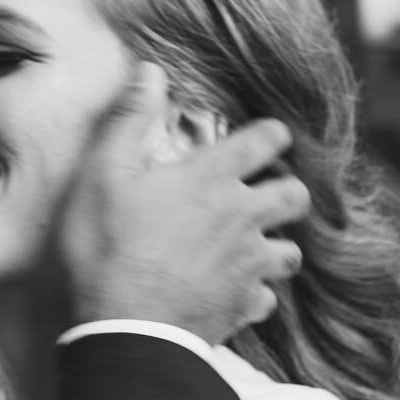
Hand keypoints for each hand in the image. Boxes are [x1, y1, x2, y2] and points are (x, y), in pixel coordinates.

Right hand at [59, 64, 309, 343]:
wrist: (123, 328)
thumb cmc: (106, 249)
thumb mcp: (103, 175)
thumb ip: (129, 120)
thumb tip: (150, 71)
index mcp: (213, 178)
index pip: (269, 138)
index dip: (270, 135)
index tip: (260, 140)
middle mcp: (243, 217)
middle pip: (296, 195)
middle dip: (285, 191)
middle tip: (258, 196)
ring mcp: (249, 266)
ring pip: (290, 251)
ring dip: (275, 247)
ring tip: (249, 248)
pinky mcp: (244, 307)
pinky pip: (266, 298)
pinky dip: (253, 294)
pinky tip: (231, 293)